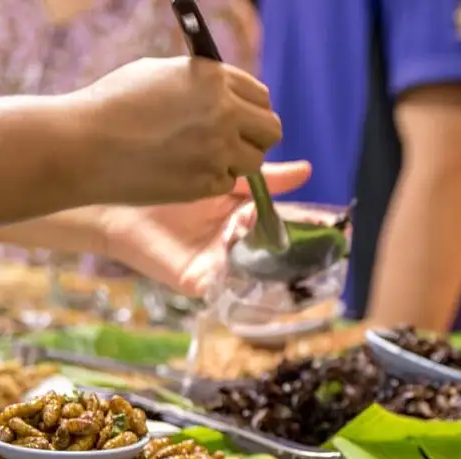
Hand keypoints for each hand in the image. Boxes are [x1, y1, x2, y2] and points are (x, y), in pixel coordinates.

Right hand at [69, 56, 281, 205]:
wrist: (83, 145)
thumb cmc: (113, 105)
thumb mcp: (161, 74)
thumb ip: (201, 81)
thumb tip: (224, 91)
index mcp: (213, 78)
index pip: (260, 96)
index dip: (251, 107)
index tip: (242, 115)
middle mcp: (223, 112)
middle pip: (271, 130)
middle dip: (257, 136)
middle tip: (235, 141)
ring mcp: (218, 150)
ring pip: (255, 162)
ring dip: (237, 161)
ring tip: (204, 156)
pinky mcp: (207, 183)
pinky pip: (227, 183)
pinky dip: (212, 180)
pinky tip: (184, 171)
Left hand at [104, 161, 311, 296]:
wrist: (117, 192)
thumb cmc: (166, 177)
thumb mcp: (222, 172)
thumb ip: (263, 176)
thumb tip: (306, 170)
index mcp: (247, 216)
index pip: (287, 223)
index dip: (313, 227)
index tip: (342, 226)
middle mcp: (238, 244)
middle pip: (278, 251)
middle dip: (301, 252)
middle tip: (326, 248)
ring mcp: (220, 264)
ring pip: (255, 269)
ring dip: (268, 259)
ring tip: (276, 241)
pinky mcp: (197, 280)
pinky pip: (222, 285)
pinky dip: (232, 277)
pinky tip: (240, 258)